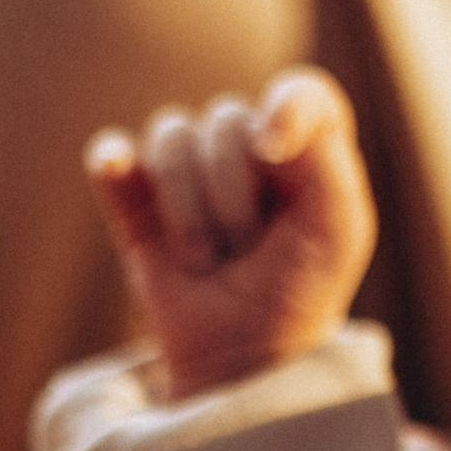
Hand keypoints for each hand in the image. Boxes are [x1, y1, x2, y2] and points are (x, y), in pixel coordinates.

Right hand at [86, 68, 374, 399]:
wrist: (240, 357)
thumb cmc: (300, 289)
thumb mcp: (338, 228)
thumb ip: (323, 158)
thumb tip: (259, 122)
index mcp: (304, 147)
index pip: (300, 93)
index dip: (285, 107)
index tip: (273, 149)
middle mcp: (244, 145)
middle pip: (226, 121)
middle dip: (236, 199)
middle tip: (250, 250)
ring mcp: (187, 169)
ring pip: (172, 138)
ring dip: (191, 215)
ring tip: (210, 258)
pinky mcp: (136, 195)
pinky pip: (113, 155)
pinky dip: (115, 163)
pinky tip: (117, 171)